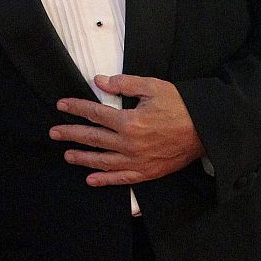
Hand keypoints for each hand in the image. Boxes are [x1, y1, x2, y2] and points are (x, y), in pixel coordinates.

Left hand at [49, 74, 203, 184]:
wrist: (206, 130)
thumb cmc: (180, 105)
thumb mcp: (152, 87)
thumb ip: (124, 84)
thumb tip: (99, 81)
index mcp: (129, 121)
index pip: (95, 114)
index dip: (76, 108)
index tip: (61, 105)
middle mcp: (130, 144)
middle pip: (94, 139)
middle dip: (71, 134)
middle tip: (53, 133)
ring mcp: (138, 161)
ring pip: (103, 161)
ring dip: (83, 158)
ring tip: (67, 155)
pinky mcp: (147, 172)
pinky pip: (122, 179)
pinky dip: (105, 180)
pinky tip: (91, 179)